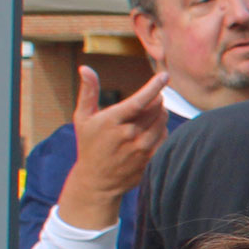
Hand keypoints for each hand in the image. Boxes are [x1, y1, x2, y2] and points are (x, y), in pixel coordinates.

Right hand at [56, 67, 168, 229]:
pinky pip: (166, 138)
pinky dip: (163, 130)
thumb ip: (88, 92)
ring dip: (161, 114)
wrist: (96, 181)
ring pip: (163, 122)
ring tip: (149, 115)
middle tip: (151, 100)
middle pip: (155, 109)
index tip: (165, 75)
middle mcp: (127, 135)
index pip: (139, 101)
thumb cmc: (88, 145)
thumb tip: (85, 68)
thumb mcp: (83, 118)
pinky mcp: (150, 160)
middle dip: (156, 100)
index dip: (154, 87)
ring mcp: (141, 149)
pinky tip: (153, 131)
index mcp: (110, 122)